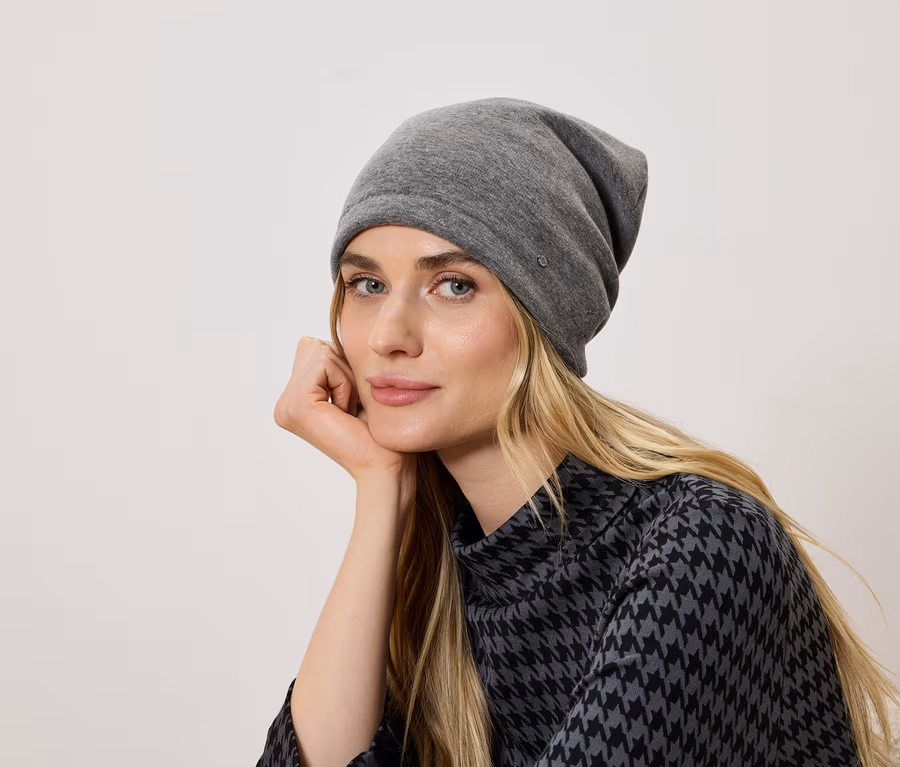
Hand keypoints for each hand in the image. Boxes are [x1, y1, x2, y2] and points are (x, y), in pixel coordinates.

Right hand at [273, 337, 416, 490]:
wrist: (388, 466)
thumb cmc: (381, 432)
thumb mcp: (356, 387)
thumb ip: (338, 363)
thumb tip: (328, 328)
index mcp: (294, 400)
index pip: (315, 348)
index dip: (343, 367)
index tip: (354, 403)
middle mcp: (284, 404)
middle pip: (314, 345)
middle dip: (343, 368)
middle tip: (354, 407)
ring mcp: (286, 406)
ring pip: (320, 351)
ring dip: (345, 376)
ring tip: (352, 411)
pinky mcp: (297, 406)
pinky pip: (325, 364)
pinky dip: (344, 382)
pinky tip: (348, 413)